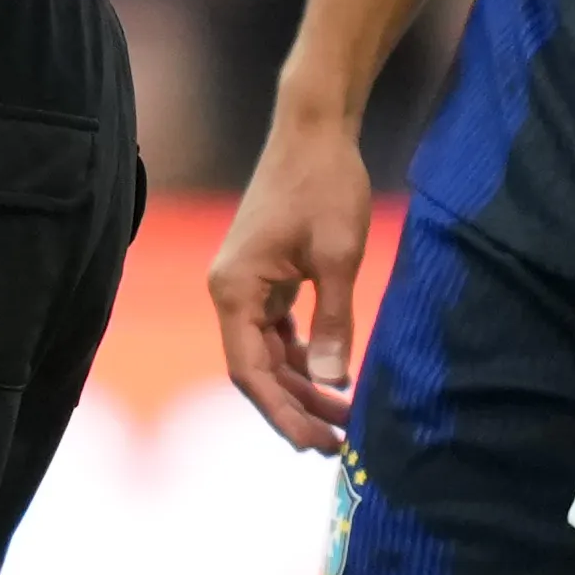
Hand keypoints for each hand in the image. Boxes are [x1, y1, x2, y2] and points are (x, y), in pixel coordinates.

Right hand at [211, 87, 379, 452]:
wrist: (314, 130)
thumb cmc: (325, 184)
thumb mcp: (337, 256)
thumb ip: (334, 323)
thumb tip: (334, 383)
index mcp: (234, 289)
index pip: (249, 372)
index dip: (281, 413)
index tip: (315, 444)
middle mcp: (230, 292)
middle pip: (256, 369)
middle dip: (296, 408)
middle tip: (340, 442)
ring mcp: (246, 285)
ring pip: (268, 354)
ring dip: (302, 386)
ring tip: (344, 417)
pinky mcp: (266, 277)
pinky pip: (278, 332)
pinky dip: (303, 357)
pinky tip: (333, 378)